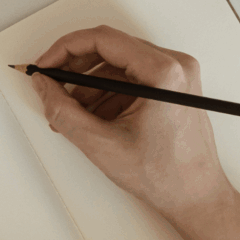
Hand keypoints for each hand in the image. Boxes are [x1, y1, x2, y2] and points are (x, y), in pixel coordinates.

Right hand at [30, 25, 232, 221]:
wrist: (196, 199)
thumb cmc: (166, 177)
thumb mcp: (101, 144)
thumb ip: (63, 111)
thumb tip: (43, 85)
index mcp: (164, 73)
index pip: (104, 40)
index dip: (66, 49)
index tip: (46, 64)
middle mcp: (175, 66)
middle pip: (111, 49)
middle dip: (75, 69)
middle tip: (51, 85)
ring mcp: (176, 76)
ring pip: (118, 65)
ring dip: (89, 85)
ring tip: (72, 113)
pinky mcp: (172, 88)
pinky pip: (131, 79)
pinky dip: (107, 94)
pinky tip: (94, 118)